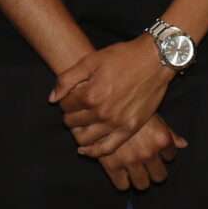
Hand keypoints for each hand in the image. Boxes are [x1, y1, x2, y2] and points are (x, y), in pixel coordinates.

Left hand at [52, 38, 173, 157]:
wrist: (155, 60)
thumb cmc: (123, 56)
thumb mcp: (91, 60)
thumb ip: (67, 79)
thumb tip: (52, 99)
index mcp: (91, 95)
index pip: (65, 106)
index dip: (64, 100)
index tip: (70, 96)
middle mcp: (102, 112)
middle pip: (73, 122)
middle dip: (69, 115)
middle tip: (75, 109)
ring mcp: (117, 123)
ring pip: (85, 138)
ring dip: (78, 132)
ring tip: (80, 124)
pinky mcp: (130, 128)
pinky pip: (107, 148)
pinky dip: (93, 152)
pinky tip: (85, 149)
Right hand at [97, 115, 186, 192]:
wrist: (102, 106)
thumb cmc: (129, 107)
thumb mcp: (152, 114)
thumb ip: (168, 132)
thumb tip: (183, 144)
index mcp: (161, 139)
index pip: (171, 157)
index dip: (164, 155)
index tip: (157, 151)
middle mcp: (149, 153)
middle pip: (160, 177)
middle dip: (155, 172)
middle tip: (148, 166)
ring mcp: (131, 161)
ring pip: (143, 185)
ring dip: (140, 179)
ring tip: (135, 171)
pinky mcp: (112, 166)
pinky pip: (123, 186)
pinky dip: (123, 182)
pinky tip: (121, 173)